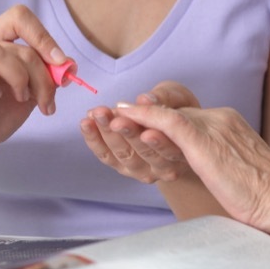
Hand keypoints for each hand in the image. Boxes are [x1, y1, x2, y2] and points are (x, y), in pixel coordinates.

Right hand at [0, 5, 65, 169]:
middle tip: (47, 102)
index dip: (43, 37)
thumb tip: (69, 65)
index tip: (60, 63)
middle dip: (41, 75)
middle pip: (18, 46)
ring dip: (20, 80)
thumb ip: (45, 78)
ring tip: (21, 99)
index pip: (19, 17)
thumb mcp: (27, 96)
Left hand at [80, 81, 198, 183]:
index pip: (168, 145)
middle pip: (143, 151)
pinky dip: (95, 140)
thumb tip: (145, 99)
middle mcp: (164, 168)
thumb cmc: (177, 110)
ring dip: (106, 133)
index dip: (151, 132)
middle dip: (125, 131)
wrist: (171, 127)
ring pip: (123, 154)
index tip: (136, 119)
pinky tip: (86, 123)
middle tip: (109, 115)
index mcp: (183, 152)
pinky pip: (107, 156)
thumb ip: (164, 98)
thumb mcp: (178, 98)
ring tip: (96, 114)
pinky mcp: (124, 168)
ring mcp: (143, 170)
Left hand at [110, 102, 269, 231]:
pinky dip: (147, 118)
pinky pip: (170, 123)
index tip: (133, 121)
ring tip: (110, 115)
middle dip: (141, 117)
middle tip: (111, 116)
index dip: (157, 121)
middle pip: (173, 114)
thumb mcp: (237, 169)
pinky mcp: (206, 142)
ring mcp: (213, 127)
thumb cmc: (267, 195)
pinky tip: (128, 118)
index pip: (185, 117)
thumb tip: (205, 169)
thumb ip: (217, 159)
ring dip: (134, 116)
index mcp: (227, 123)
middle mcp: (219, 118)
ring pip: (167, 116)